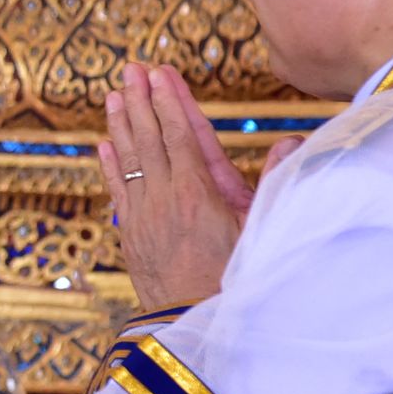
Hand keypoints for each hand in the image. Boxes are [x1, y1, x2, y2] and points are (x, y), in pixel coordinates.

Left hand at [100, 63, 287, 309]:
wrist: (196, 325)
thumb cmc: (238, 279)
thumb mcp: (264, 230)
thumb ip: (274, 183)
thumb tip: (290, 141)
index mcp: (198, 193)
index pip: (181, 135)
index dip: (170, 102)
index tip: (160, 74)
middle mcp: (166, 198)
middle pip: (150, 139)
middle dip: (140, 100)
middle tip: (131, 68)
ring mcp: (144, 215)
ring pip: (129, 160)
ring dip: (120, 124)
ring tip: (113, 94)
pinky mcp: (131, 234)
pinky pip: (117, 191)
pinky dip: (109, 165)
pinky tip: (102, 144)